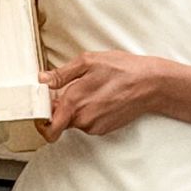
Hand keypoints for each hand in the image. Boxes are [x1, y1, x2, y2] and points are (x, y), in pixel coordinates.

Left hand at [36, 51, 165, 139]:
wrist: (150, 84)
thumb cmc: (122, 70)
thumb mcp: (88, 62)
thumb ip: (62, 73)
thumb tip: (43, 79)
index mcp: (74, 102)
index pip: (48, 127)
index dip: (41, 119)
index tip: (41, 109)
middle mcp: (82, 119)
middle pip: (60, 121)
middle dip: (60, 109)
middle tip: (70, 90)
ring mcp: (94, 126)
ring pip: (74, 121)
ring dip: (77, 109)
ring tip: (92, 90)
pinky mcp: (104, 129)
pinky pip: (88, 122)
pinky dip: (89, 112)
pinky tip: (101, 97)